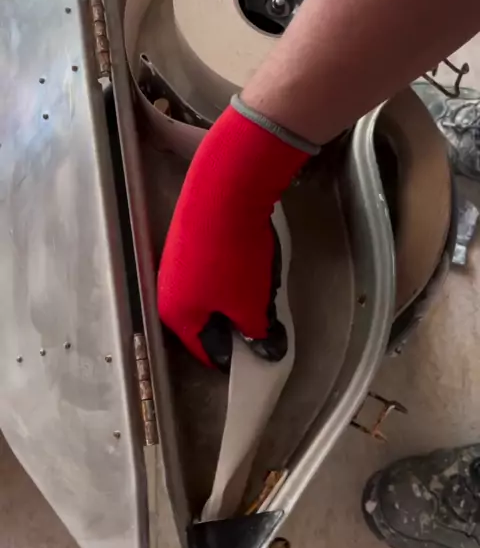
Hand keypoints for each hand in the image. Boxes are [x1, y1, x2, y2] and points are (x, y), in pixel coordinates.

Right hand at [157, 100, 310, 368]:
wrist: (224, 189)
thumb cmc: (233, 257)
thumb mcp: (251, 304)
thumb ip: (256, 332)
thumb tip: (264, 349)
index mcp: (178, 315)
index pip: (206, 352)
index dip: (236, 358)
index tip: (261, 356)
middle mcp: (169, 290)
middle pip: (207, 321)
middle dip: (237, 324)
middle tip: (267, 324)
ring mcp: (178, 261)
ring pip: (212, 293)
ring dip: (237, 298)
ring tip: (264, 290)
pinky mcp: (191, 237)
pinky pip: (213, 269)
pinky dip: (233, 273)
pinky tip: (254, 263)